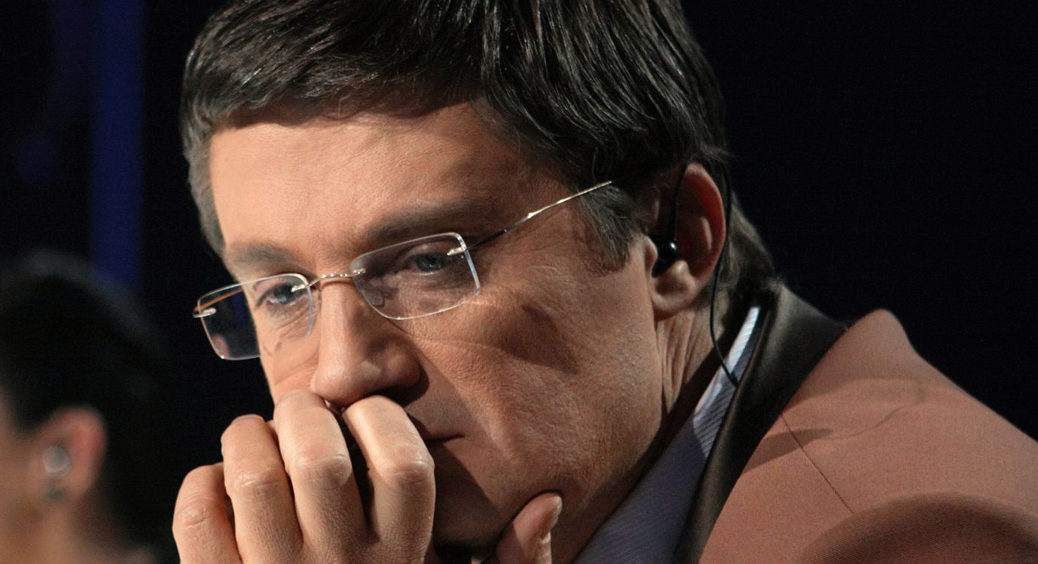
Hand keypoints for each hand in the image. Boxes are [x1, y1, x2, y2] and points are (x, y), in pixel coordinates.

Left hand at [172, 391, 561, 562]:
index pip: (405, 464)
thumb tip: (544, 502)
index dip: (382, 419)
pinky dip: (201, 483)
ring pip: (252, 475)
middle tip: (304, 409)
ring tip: (256, 435)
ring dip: (247, 436)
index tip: (367, 414)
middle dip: (305, 411)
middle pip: (319, 457)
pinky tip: (220, 482)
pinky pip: (198, 515)